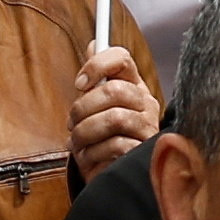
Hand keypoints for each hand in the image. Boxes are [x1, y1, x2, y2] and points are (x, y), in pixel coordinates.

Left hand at [67, 42, 152, 180]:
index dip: (97, 65)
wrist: (112, 175)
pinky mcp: (142, 153)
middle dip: (83, 107)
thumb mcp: (96, 107)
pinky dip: (93, 153)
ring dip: (85, 132)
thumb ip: (96, 79)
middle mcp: (146, 104)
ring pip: (114, 118)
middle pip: (114, 90)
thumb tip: (93, 45)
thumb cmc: (103, 139)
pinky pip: (115, 145)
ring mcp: (147, 129)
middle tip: (72, 122)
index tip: (79, 83)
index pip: (122, 58)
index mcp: (133, 87)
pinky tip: (89, 157)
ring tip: (77, 142)